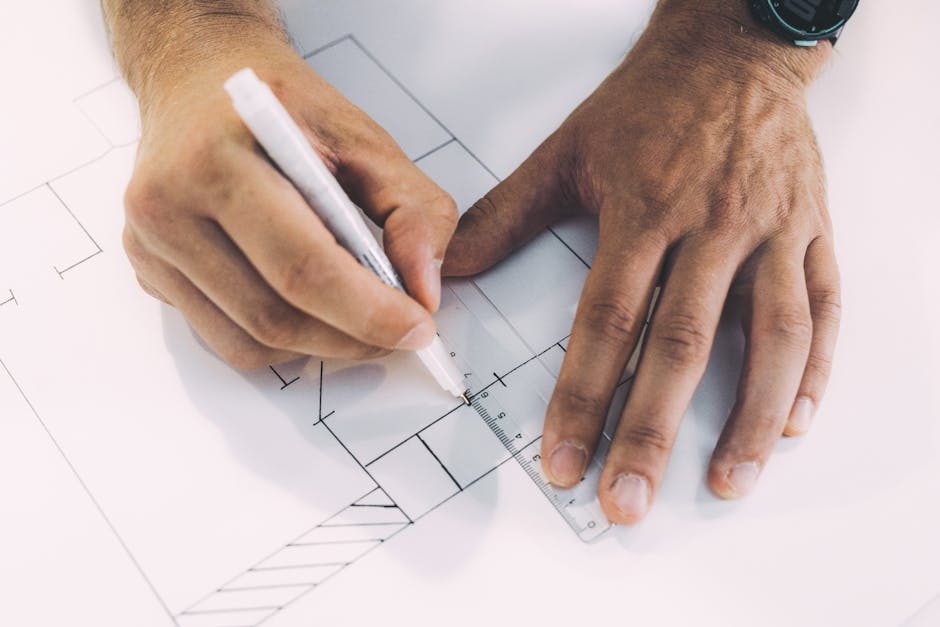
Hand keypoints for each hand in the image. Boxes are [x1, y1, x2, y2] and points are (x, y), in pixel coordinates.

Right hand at [120, 19, 455, 368]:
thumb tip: (424, 292)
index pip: (301, 266)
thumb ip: (411, 208)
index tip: (418, 328)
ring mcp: (149, 247)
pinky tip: (309, 308)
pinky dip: (281, 341)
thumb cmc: (281, 104)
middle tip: (399, 333)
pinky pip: (225, 339)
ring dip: (319, 348)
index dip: (367, 312)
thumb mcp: (361, 136)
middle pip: (273, 316)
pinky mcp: (150, 274)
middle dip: (351, 339)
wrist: (199, 76)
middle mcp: (166, 208)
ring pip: (248, 343)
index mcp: (216, 160)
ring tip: (359, 320)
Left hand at [445, 4, 840, 522]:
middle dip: (651, 432)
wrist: (731, 53)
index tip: (562, 461)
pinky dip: (814, 369)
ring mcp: (772, 231)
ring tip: (724, 482)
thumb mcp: (567, 152)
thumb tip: (446, 270)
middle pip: (682, 345)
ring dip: (749, 418)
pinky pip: (825, 306)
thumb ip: (505, 215)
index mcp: (645, 211)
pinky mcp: (814, 231)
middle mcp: (713, 226)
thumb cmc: (648, 105)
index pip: (607, 322)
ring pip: (770, 336)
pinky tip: (794, 422)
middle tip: (628, 502)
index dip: (581, 398)